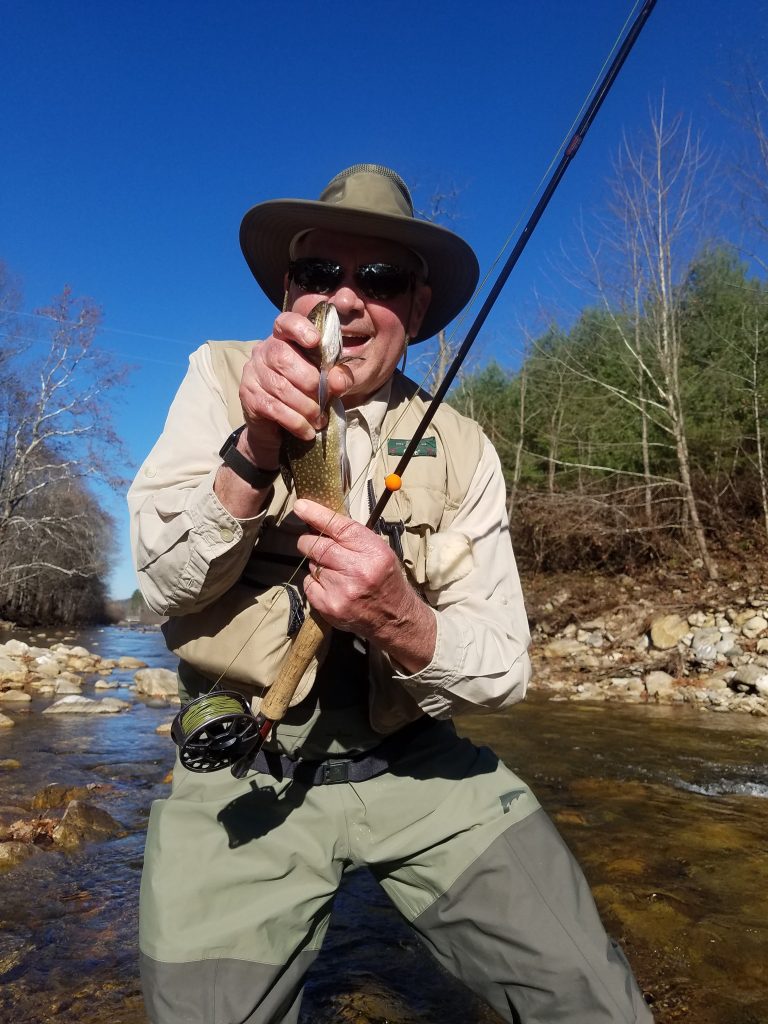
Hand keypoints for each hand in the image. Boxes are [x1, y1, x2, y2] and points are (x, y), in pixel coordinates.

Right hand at [238, 311, 351, 468]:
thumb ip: (335, 378)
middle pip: (284, 358)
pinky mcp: (248, 397)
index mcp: (283, 340)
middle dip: (311, 383)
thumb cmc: (303, 397)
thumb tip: (339, 379)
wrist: (275, 429)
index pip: (285, 323)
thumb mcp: (324, 384)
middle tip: (324, 401)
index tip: (315, 340)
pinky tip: (307, 431)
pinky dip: (296, 422)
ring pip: (282, 388)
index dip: (299, 328)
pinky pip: (275, 409)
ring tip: (319, 420)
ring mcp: (252, 373)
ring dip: (306, 408)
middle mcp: (262, 351)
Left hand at [293, 498, 435, 673]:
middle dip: (309, 541)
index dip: (317, 515)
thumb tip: (319, 519)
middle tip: (311, 541)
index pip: (339, 527)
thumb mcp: (378, 550)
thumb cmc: (384, 577)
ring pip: (313, 565)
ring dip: (317, 564)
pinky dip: (315, 582)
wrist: (393, 616)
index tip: (300, 506)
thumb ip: (351, 536)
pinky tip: (331, 586)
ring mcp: (341, 590)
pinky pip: (308, 584)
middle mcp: (357, 570)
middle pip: (318, 546)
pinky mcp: (329, 606)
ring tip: (335, 571)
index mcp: (373, 552)